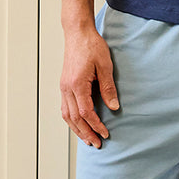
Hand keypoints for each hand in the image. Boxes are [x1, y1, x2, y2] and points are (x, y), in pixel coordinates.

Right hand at [60, 25, 118, 148]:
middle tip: (96, 144)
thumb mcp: (105, 66)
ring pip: (67, 115)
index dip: (96, 126)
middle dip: (86, 133)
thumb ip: (108, 88)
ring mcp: (64, 87)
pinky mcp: (64, 85)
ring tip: (87, 139)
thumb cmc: (91, 46)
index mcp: (77, 84)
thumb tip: (114, 107)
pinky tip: (79, 124)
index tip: (105, 134)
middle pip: (75, 118)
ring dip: (77, 129)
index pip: (86, 113)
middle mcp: (67, 88)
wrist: (78, 33)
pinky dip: (72, 120)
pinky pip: (65, 108)